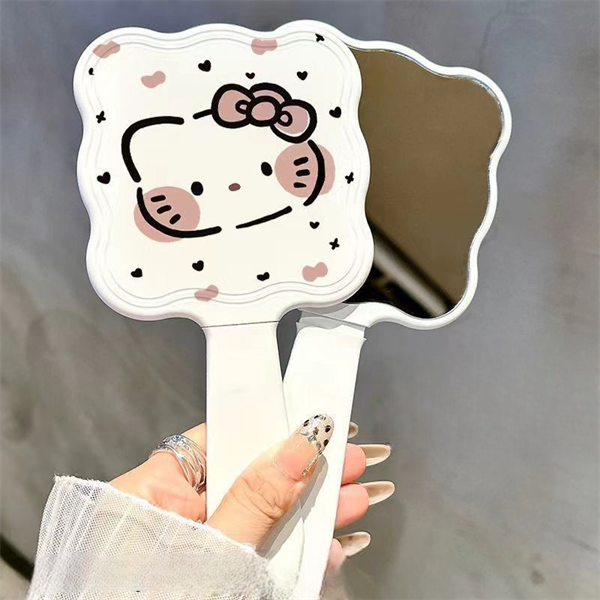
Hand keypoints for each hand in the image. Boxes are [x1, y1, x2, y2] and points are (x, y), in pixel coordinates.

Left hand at [112, 417, 392, 566]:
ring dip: (309, 510)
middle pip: (249, 474)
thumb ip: (255, 502)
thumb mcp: (213, 555)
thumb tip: (298, 446)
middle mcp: (171, 512)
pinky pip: (255, 550)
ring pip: (259, 514)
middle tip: (347, 461)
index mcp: (153, 491)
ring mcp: (191, 544)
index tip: (317, 422)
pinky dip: (293, 550)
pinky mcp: (208, 572)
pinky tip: (328, 545)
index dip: (273, 425)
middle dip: (305, 470)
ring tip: (352, 499)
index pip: (221, 436)